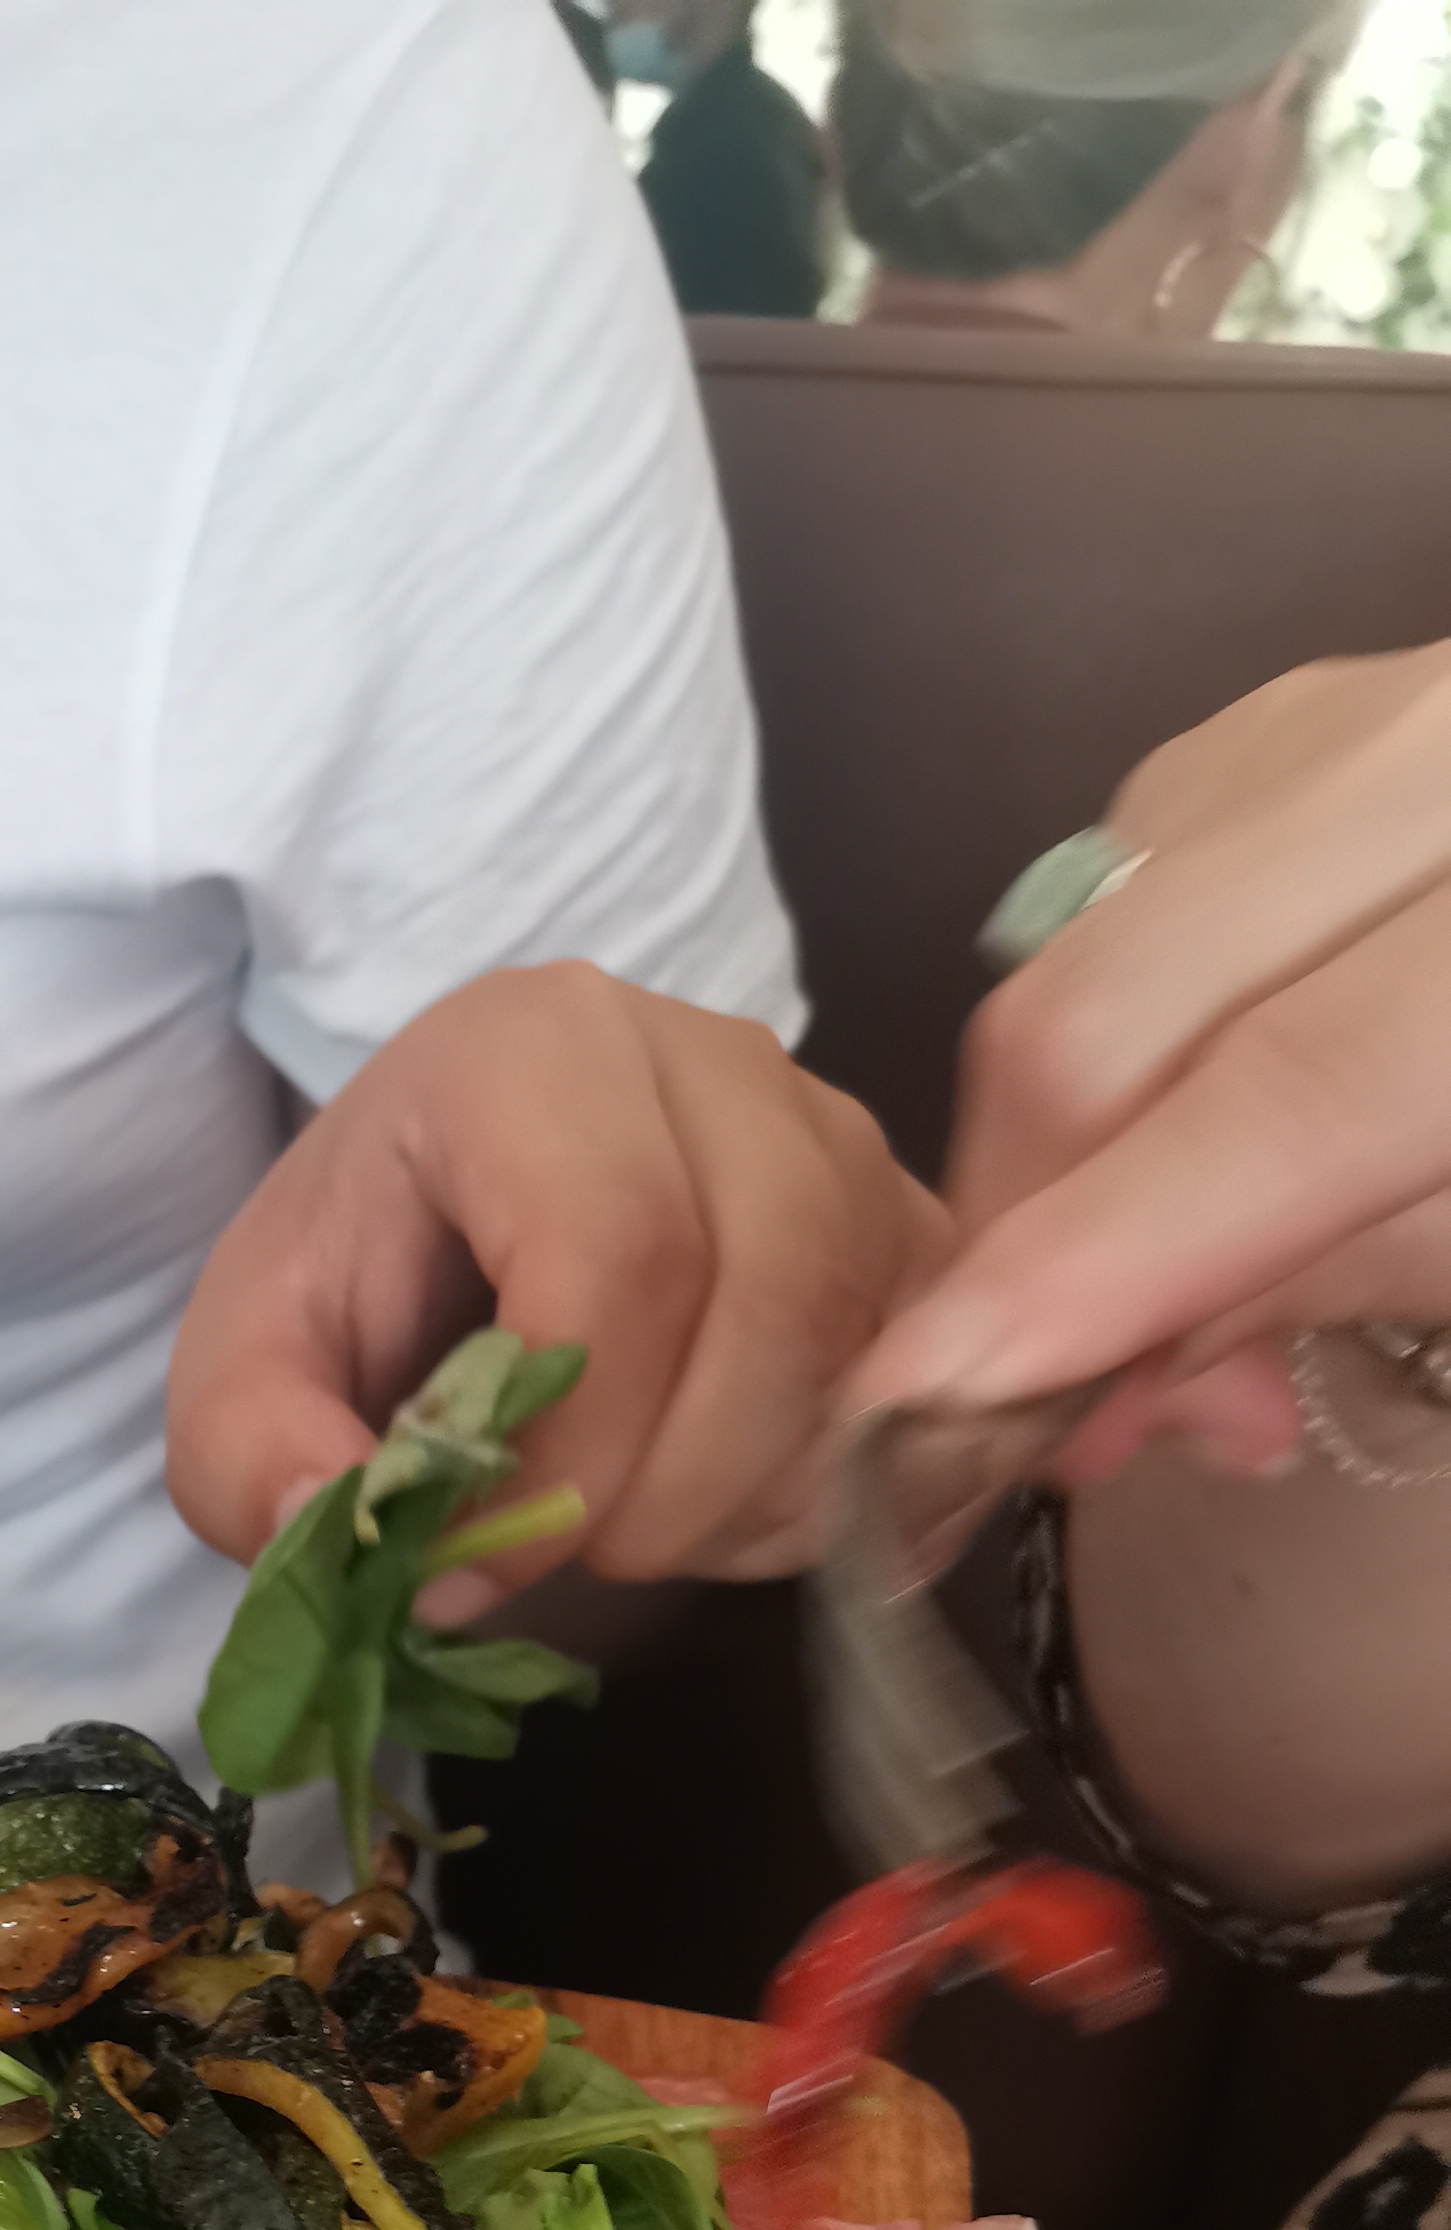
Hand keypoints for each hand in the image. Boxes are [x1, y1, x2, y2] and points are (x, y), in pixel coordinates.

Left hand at [168, 964, 940, 1609]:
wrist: (442, 1239)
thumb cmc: (357, 1298)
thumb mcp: (243, 1376)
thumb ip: (253, 1451)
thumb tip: (334, 1524)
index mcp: (533, 1051)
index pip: (619, 1250)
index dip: (568, 1451)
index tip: (480, 1562)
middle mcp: (711, 1059)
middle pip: (772, 1292)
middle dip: (676, 1488)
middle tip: (580, 1564)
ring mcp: (832, 1135)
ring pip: (867, 1338)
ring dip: (763, 1498)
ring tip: (648, 1534)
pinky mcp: (908, 1224)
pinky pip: (941, 1376)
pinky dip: (856, 1491)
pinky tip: (744, 1519)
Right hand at [857, 644, 1450, 1474]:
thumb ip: (1368, 1269)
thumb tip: (1134, 1374)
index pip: (1297, 1094)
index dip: (1102, 1264)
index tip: (937, 1397)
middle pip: (1119, 992)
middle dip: (1033, 1233)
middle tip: (1078, 1425)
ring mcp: (1395, 701)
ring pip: (1099, 930)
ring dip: (1074, 1158)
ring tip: (1190, 1322)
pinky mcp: (1342, 705)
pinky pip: (1150, 876)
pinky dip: (1139, 1043)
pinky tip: (1217, 1143)